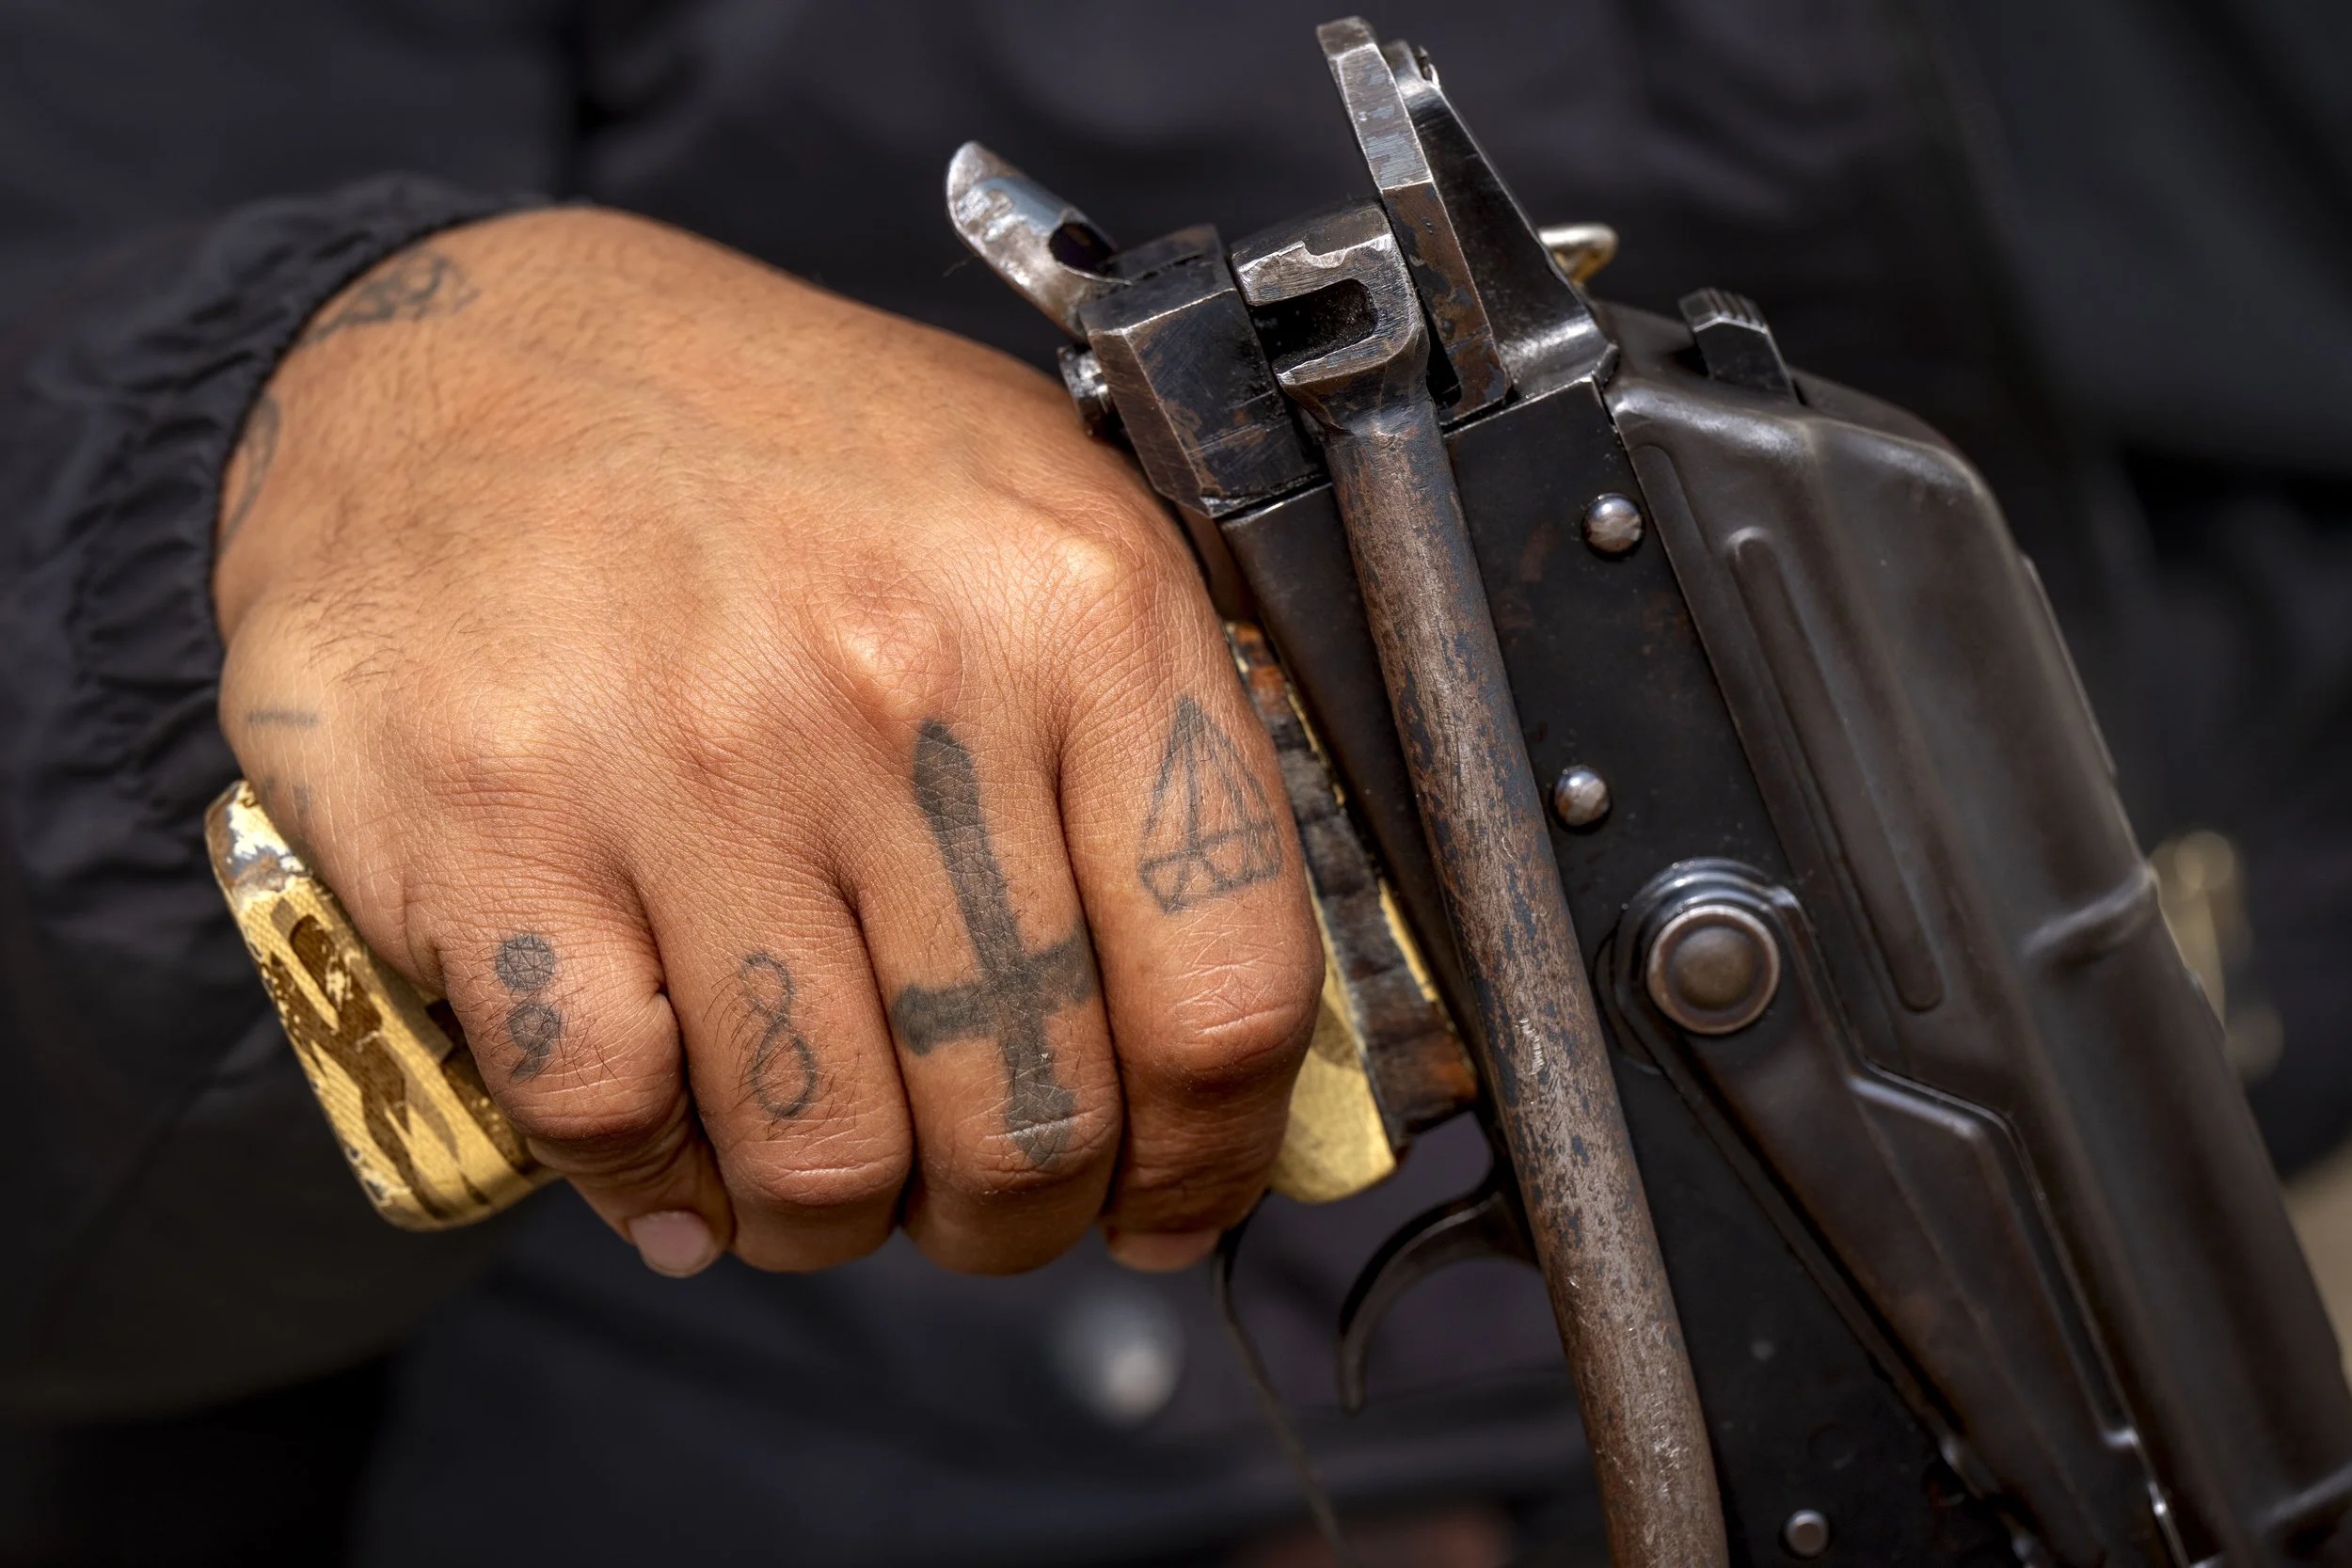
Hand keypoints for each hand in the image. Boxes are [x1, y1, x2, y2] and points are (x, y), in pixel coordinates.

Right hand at [213, 209, 1321, 1277]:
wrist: (465, 354)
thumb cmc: (777, 452)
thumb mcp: (1035, 511)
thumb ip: (1156, 736)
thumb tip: (1235, 1013)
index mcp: (1078, 603)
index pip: (1222, 986)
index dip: (1214, 1154)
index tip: (1176, 1198)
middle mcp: (900, 681)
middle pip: (1029, 1111)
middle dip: (1019, 1217)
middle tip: (987, 1205)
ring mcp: (691, 760)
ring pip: (825, 1155)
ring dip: (838, 1225)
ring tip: (827, 1184)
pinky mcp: (498, 827)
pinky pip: (618, 1117)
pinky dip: (656, 1182)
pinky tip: (677, 1154)